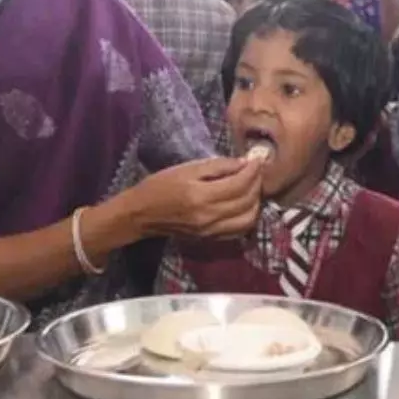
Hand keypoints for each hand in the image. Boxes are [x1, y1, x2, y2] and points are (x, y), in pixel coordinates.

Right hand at [120, 157, 264, 239]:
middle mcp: (209, 217)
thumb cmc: (160, 186)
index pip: (239, 184)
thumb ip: (217, 166)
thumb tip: (243, 163)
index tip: (257, 160)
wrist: (141, 214)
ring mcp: (211, 231)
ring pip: (248, 219)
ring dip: (256, 202)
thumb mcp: (187, 169)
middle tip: (256, 171)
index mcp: (201, 197)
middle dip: (257, 183)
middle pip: (247, 201)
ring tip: (252, 187)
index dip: (253, 171)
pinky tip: (245, 203)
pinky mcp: (211, 239)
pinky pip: (239, 230)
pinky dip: (248, 216)